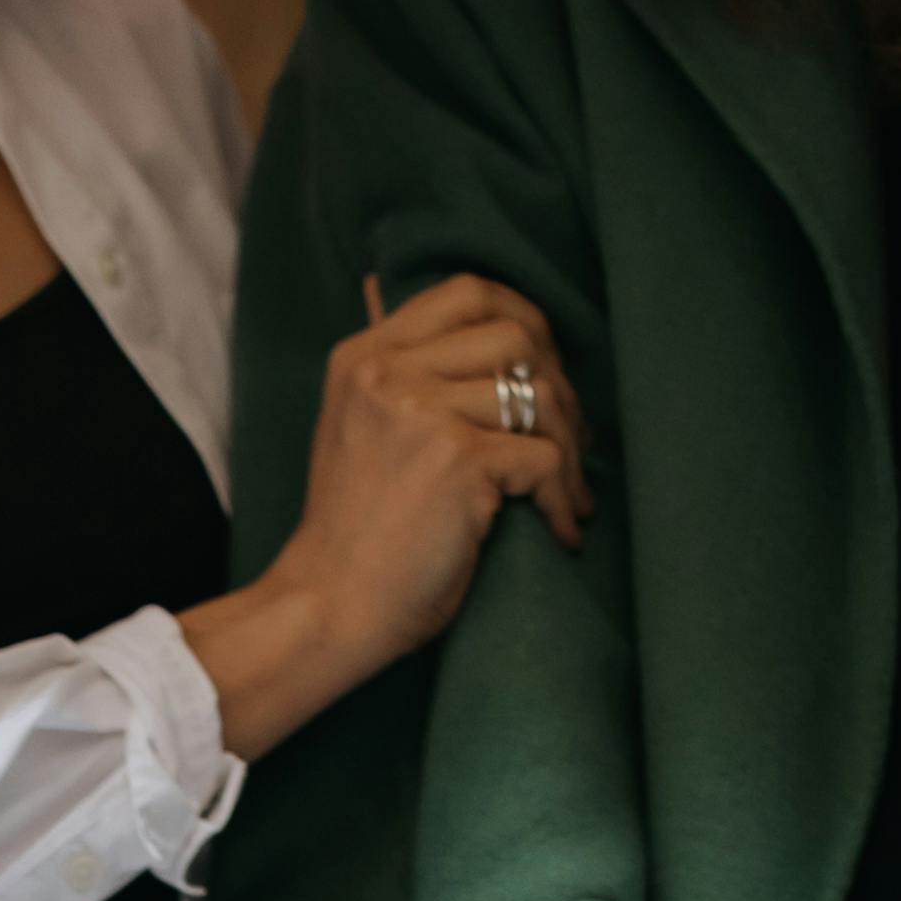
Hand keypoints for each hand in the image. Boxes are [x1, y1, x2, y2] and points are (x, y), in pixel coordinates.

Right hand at [183, 275, 589, 761]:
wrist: (329, 606)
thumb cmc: (353, 537)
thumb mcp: (357, 430)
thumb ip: (399, 380)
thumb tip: (445, 324)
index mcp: (365, 356)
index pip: (466, 294)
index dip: (524, 319)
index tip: (546, 367)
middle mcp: (390, 371)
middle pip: (515, 334)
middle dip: (560, 385)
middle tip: (569, 439)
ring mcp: (423, 411)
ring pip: (540, 395)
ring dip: (571, 448)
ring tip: (569, 493)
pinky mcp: (458, 460)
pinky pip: (544, 459)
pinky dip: (564, 498)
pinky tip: (560, 531)